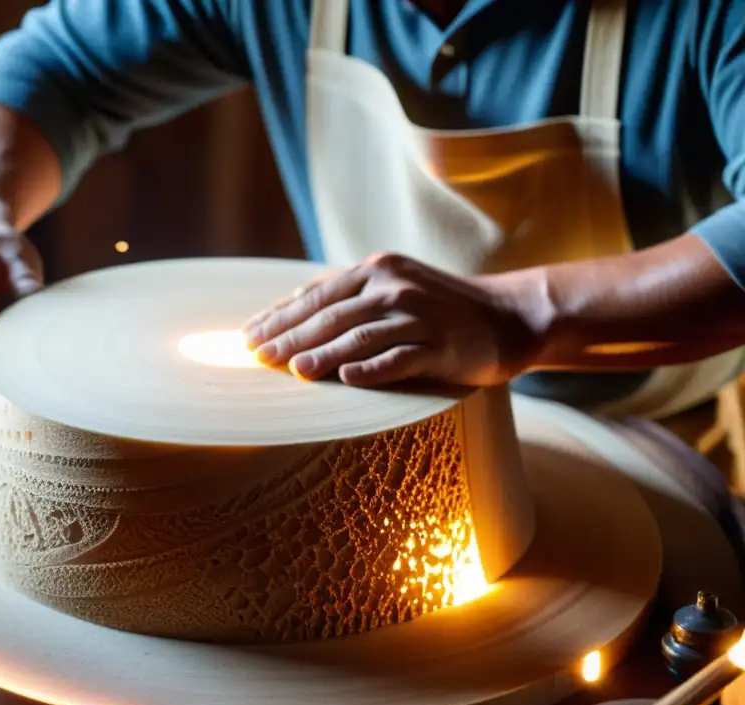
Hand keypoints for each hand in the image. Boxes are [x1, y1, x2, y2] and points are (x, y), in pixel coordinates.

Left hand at [243, 253, 548, 387]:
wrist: (509, 315)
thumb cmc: (441, 306)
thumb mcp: (394, 287)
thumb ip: (350, 296)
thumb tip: (294, 310)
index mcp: (376, 271)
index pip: (317, 296)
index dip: (280, 316)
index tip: (249, 336)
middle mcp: (393, 288)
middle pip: (331, 315)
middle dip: (289, 337)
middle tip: (256, 357)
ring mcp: (418, 316)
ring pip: (359, 335)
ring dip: (322, 353)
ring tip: (292, 371)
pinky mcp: (440, 347)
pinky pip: (400, 358)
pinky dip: (372, 368)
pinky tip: (347, 379)